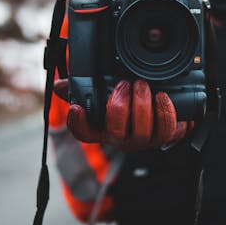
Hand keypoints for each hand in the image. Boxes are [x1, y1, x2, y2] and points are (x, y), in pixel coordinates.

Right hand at [54, 78, 191, 150]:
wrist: (162, 112)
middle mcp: (121, 138)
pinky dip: (164, 112)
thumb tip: (60, 84)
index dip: (78, 123)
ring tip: (142, 85)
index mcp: (103, 127)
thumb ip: (83, 86)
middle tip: (124, 84)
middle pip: (116, 133)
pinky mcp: (163, 137)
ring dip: (142, 106)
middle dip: (120, 107)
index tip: (77, 108)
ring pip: (141, 133)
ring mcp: (142, 140)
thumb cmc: (130, 103)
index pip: (84, 132)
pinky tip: (162, 96)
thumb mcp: (106, 91)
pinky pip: (165, 130)